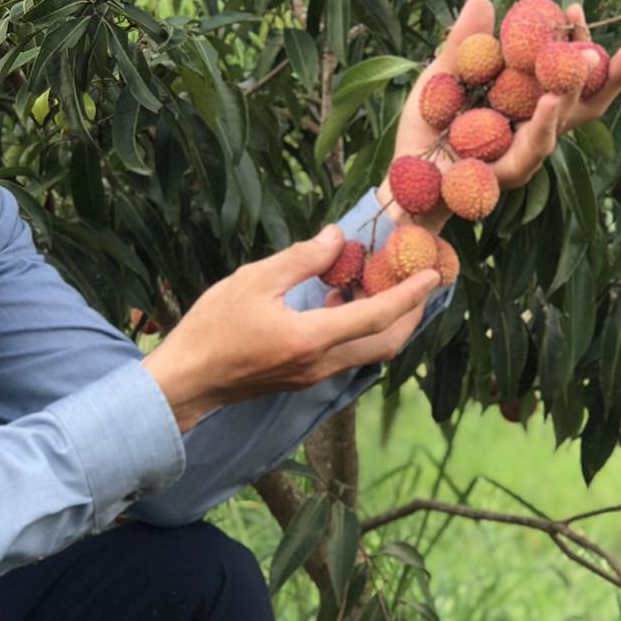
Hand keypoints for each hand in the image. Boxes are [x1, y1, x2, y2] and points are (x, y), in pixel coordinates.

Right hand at [142, 227, 441, 431]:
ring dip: (386, 322)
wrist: (187, 382)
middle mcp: (322, 363)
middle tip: (423, 282)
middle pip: (386, 343)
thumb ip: (301, 259)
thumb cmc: (213, 328)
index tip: (434, 274)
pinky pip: (347, 354)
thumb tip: (337, 237)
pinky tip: (345, 301)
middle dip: (412, 313)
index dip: (410, 294)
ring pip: (369, 351)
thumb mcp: (253, 281)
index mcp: (312, 338)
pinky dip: (360, 329)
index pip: (377, 316)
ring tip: (388, 285)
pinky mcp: (303, 377)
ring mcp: (314, 375)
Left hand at [389, 0, 620, 203]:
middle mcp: (534, 129)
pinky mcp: (508, 175)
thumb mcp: (441, 76)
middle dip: (612, 77)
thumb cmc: (426, 129)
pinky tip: (551, 101)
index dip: (578, 43)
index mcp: (526, 104)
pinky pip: (530, 149)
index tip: (576, 8)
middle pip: (584, 103)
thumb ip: (463, 42)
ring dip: (576, 91)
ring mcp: (525, 154)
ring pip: (561, 124)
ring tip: (589, 59)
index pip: (566, 73)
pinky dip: (543, 124)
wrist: (404, 176)